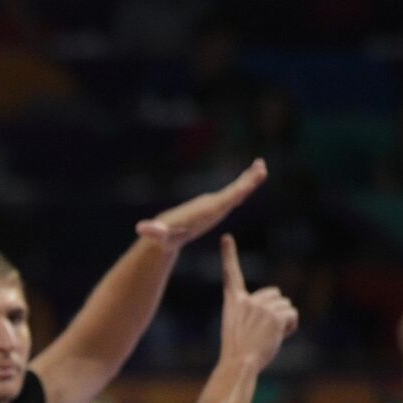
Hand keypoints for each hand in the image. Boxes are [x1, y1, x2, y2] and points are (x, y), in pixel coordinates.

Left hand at [136, 159, 267, 250]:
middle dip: (246, 180)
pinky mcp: (213, 209)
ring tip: (261, 167)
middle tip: (260, 165)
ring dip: (248, 181)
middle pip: (232, 191)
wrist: (161, 232)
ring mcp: (213, 205)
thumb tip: (141, 228)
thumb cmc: (162, 236)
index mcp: (203, 209)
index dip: (235, 192)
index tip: (247, 183)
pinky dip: (242, 191)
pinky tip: (249, 185)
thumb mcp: (159, 235)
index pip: (223, 200)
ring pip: (235, 192)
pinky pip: (232, 198)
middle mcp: (210, 203)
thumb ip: (153, 231)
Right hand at [218, 234, 297, 371]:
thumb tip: (282, 312)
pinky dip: (290, 327)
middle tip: (264, 331)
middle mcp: (246, 300)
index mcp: (233, 302)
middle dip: (277, 310)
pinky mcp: (275, 315)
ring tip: (268, 337)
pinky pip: (292, 315)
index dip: (229, 255)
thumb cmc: (239, 351)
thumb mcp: (239, 327)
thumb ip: (254, 313)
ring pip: (286, 305)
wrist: (238, 363)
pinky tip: (276, 337)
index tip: (226, 238)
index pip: (231, 274)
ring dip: (284, 321)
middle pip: (275, 294)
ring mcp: (261, 306)